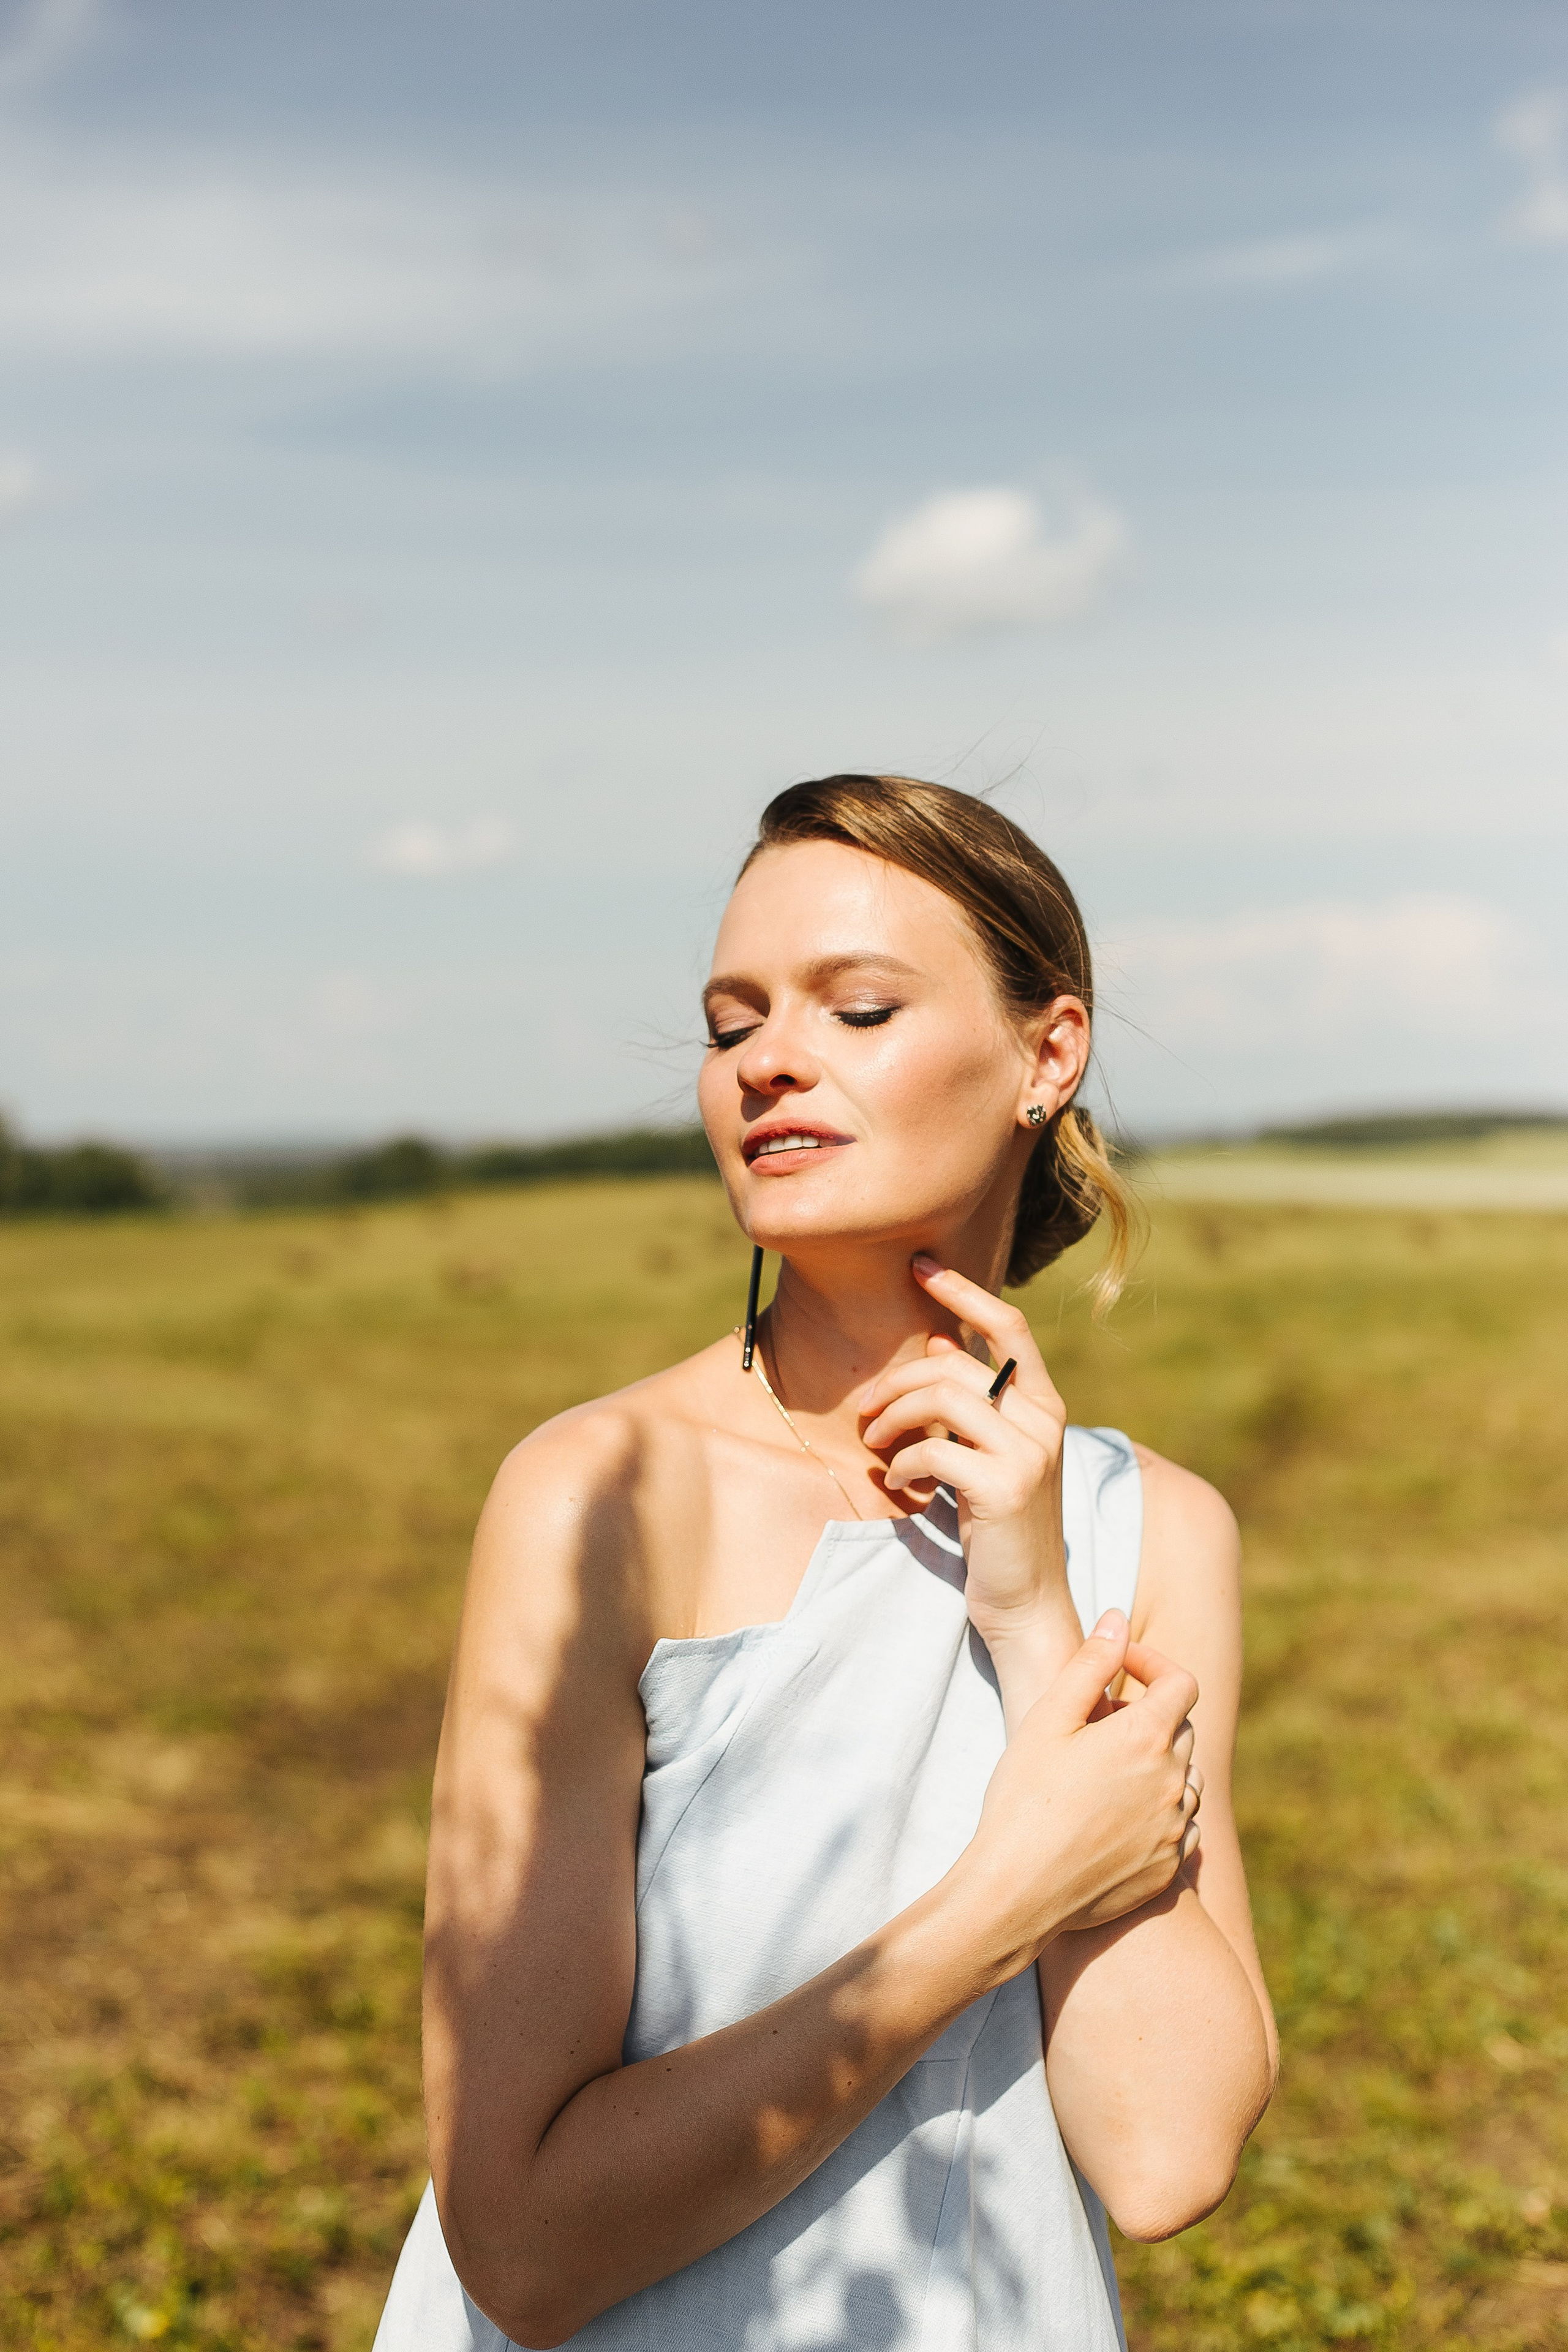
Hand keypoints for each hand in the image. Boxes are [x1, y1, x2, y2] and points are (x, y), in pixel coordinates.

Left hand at [859, 1256, 1072, 1665]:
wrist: (1027, 1602)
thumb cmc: (999, 1527)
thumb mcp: (989, 1454)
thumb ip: (973, 1402)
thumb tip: (940, 1343)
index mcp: (1044, 1405)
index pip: (1009, 1326)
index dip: (964, 1290)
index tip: (921, 1265)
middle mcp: (1044, 1420)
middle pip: (954, 1366)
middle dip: (896, 1382)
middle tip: (865, 1410)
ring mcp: (1029, 1453)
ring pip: (942, 1398)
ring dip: (893, 1418)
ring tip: (875, 1443)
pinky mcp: (1005, 1488)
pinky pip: (934, 1450)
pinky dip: (904, 1464)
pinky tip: (899, 1483)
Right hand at [959, 1613, 1201, 1966]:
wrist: (1017, 1893)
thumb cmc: (1023, 1800)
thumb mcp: (1047, 1720)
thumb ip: (1089, 1664)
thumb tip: (1117, 1619)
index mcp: (1146, 1738)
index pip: (1182, 1683)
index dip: (1153, 1666)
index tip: (1121, 1672)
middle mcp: (1173, 1782)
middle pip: (1182, 1729)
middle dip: (1147, 1717)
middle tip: (1094, 1729)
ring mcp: (1174, 1829)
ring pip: (1184, 1779)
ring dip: (1156, 1766)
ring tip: (1104, 1775)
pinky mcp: (1168, 1869)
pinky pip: (1180, 1827)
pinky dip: (1158, 1813)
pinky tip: (1114, 1819)